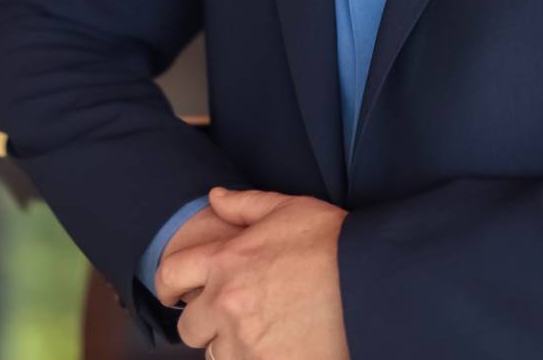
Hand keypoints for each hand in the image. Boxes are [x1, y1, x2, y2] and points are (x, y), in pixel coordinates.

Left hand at [170, 186, 349, 359]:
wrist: (373, 284)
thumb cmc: (333, 243)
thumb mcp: (289, 209)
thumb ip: (245, 205)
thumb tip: (215, 197)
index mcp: (225, 261)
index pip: (170, 275)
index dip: (169, 284)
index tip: (176, 292)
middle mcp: (226, 303)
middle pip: (190, 327)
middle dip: (206, 322)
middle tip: (230, 318)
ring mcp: (246, 342)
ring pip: (215, 355)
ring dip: (229, 347)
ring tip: (259, 334)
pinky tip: (276, 348)